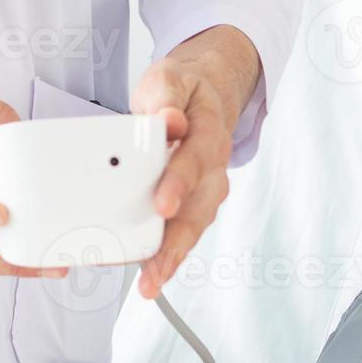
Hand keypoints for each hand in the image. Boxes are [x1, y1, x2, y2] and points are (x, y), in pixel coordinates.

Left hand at [132, 25, 261, 299]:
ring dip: (172, 258)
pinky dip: (166, 256)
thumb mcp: (170, 79)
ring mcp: (205, 192)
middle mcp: (213, 170)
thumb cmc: (181, 94)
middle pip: (199, 210)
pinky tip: (148, 276)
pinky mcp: (192, 206)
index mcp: (208, 135)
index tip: (163, 205)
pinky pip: (182, 234)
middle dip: (177, 242)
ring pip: (193, 229)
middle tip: (156, 268)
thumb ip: (166, 96)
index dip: (179, 183)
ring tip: (151, 283)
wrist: (203, 99)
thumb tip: (168, 120)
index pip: (195, 161)